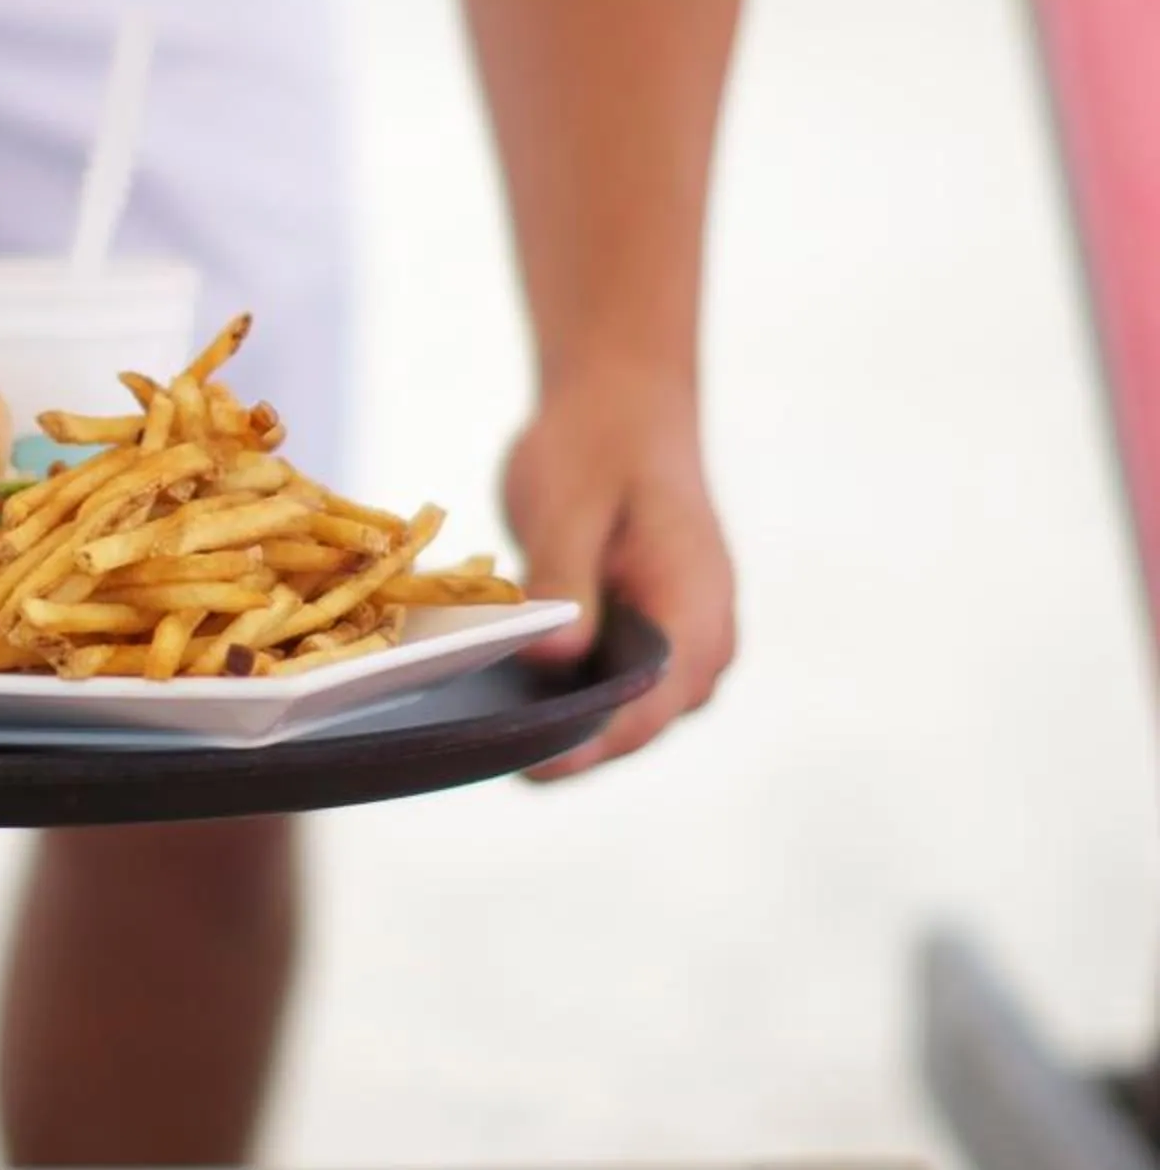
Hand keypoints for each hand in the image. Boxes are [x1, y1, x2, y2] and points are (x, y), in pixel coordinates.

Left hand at [501, 370, 735, 781]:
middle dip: (558, 739)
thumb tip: (555, 657)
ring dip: (550, 719)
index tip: (522, 762)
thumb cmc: (598, 444)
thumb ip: (564, 578)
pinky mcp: (636, 645)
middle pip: (628, 726)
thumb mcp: (571, 504)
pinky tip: (487, 689)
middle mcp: (698, 648)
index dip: (586, 744)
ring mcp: (671, 651)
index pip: (648, 710)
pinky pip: (595, 690)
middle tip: (471, 744)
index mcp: (698, 614)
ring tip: (472, 721)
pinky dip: (549, 692)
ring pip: (609, 715)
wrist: (619, 406)